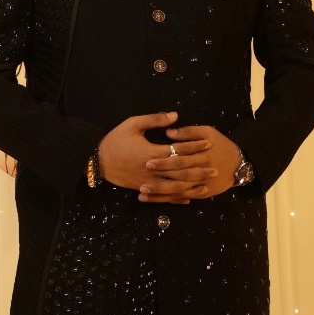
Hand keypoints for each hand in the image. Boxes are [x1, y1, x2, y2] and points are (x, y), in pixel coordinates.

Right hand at [98, 112, 215, 204]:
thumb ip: (154, 119)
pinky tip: (188, 198)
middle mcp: (152, 169)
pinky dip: (176, 198)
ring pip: (174, 186)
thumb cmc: (115, 140)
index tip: (209, 144)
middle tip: (216, 168)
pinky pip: (163, 196)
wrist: (97, 160)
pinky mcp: (143, 189)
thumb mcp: (132, 124)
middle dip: (199, 170)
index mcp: (151, 152)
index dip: (195, 146)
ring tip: (207, 184)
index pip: (179, 150)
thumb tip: (175, 116)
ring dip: (192, 186)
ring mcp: (148, 182)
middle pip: (181, 171)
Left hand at [139, 124, 239, 203]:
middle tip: (141, 183)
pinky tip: (155, 200)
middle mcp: (200, 172)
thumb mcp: (208, 131)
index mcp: (201, 155)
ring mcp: (201, 185)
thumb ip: (188, 132)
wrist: (239, 163)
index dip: (163, 161)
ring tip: (142, 194)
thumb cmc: (221, 144)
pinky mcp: (201, 193)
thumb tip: (169, 133)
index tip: (147, 161)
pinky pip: (183, 197)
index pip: (179, 159)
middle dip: (158, 182)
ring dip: (160, 194)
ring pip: (178, 191)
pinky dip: (169, 200)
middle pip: (177, 178)